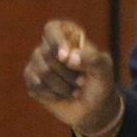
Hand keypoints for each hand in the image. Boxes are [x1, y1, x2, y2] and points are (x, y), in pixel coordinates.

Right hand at [24, 20, 119, 135]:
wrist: (93, 108)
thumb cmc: (100, 82)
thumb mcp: (104, 69)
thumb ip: (92, 59)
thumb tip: (69, 58)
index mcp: (69, 36)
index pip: (52, 28)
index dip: (57, 41)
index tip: (65, 57)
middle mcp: (50, 46)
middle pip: (47, 53)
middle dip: (68, 73)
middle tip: (83, 82)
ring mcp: (38, 63)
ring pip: (42, 71)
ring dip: (62, 85)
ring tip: (75, 90)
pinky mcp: (32, 80)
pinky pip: (36, 85)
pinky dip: (53, 94)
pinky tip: (63, 95)